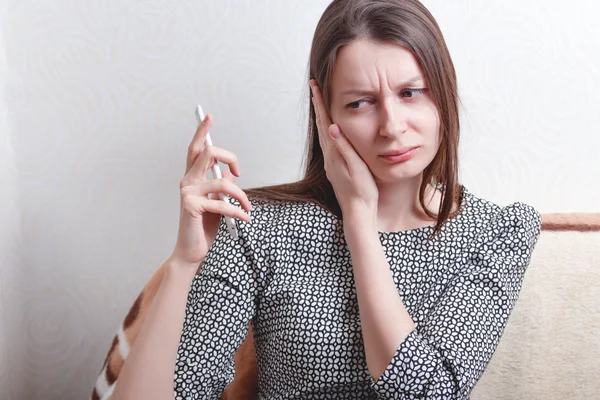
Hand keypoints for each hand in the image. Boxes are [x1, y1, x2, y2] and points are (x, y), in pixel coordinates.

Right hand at [169, 114, 252, 269]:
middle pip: (208, 152)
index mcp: (192, 177)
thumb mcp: (216, 203)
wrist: (191, 251)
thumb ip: (219, 187)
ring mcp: (187, 193)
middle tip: (239, 173)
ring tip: (247, 208)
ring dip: (241, 196)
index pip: (196, 149)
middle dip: (230, 157)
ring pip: (222, 181)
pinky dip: (238, 211)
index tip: (208, 116)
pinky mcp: (191, 206)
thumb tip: (230, 174)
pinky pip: (223, 203)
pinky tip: (245, 219)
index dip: (201, 131)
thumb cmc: (204, 227)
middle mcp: (187, 181)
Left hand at [309, 79, 378, 219]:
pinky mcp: (335, 168)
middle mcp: (329, 157)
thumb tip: (332, 127)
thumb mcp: (357, 168)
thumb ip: (345, 148)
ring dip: (322, 117)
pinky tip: (330, 130)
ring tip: (320, 103)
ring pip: (324, 134)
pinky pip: (329, 143)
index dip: (320, 103)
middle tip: (314, 87)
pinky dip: (327, 130)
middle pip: (321, 125)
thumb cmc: (362, 192)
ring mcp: (331, 163)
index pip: (325, 122)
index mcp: (334, 153)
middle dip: (318, 105)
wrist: (357, 214)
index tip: (315, 86)